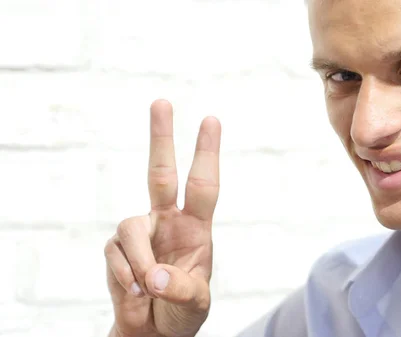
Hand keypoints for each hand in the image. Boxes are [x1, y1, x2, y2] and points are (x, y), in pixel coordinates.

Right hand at [104, 99, 220, 336]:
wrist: (154, 333)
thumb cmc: (181, 311)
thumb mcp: (194, 302)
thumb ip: (181, 289)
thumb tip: (155, 276)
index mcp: (195, 227)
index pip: (203, 184)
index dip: (206, 153)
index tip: (210, 119)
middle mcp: (167, 221)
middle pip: (160, 173)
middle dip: (161, 138)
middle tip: (162, 102)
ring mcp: (141, 234)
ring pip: (131, 227)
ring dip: (139, 262)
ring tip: (147, 289)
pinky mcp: (116, 250)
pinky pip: (115, 255)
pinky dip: (125, 277)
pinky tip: (135, 293)